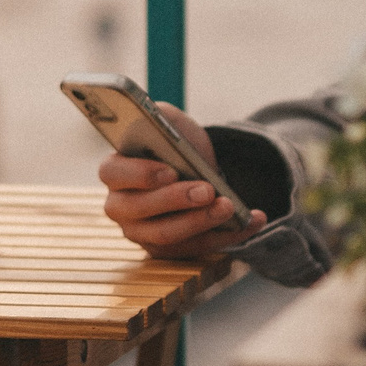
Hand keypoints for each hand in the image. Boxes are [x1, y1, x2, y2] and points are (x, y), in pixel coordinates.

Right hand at [98, 103, 263, 260]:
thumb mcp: (167, 120)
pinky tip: (252, 220)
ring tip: (229, 206)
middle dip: (177, 201)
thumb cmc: (174, 143)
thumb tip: (157, 121)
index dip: (140, 174)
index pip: (113, 175)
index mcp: (114, 171)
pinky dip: (228, 235)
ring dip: (201, 221)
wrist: (195, 167)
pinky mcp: (169, 249)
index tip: (171, 171)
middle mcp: (120, 206)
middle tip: (208, 190)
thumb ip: (157, 116)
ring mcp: (142, 231)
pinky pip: (196, 247)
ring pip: (167, 236)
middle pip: (141, 211)